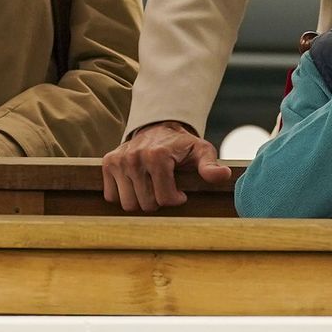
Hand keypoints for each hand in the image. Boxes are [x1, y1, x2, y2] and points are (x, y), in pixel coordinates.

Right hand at [102, 121, 231, 211]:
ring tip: (153, 187)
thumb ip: (210, 166)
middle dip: (160, 201)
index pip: (164, 199)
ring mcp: (119, 161)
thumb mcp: (202, 151)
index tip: (181, 192)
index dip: (176, 200)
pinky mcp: (107, 163)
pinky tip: (138, 185)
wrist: (159, 127)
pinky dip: (125, 195)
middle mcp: (135, 157)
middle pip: (146, 204)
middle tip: (166, 189)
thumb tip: (224, 175)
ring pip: (128, 204)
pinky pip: (112, 196)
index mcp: (158, 156)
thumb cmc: (183, 144)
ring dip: (142, 200)